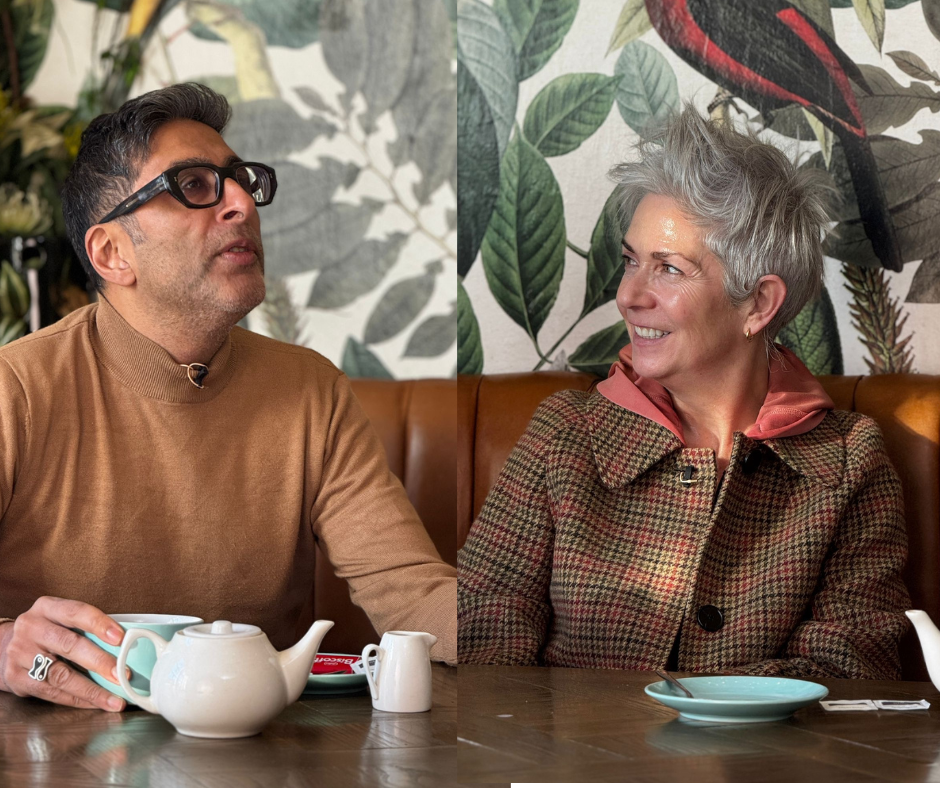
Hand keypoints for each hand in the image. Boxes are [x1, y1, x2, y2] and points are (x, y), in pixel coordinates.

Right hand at [0, 597, 125, 710]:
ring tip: (114, 699)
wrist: (4, 647)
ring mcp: (21, 653)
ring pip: (60, 674)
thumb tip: (126, 647)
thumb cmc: (46, 632)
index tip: (121, 638)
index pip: (76, 612)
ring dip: (92, 689)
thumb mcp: (60, 619)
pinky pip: (51, 692)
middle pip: (69, 645)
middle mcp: (31, 628)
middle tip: (123, 674)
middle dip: (100, 661)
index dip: (99, 624)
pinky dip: (77, 699)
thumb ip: (86, 628)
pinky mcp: (16, 678)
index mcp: (47, 608)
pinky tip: (95, 702)